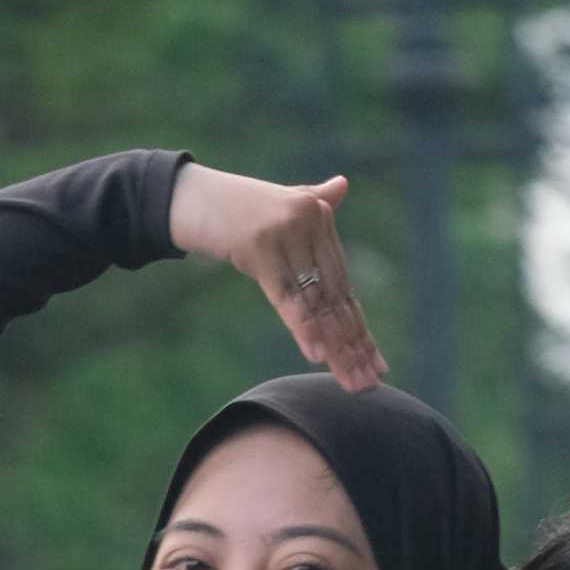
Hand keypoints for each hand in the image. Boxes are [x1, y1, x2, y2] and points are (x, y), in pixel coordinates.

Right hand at [168, 163, 386, 392]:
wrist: (193, 196)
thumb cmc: (236, 208)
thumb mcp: (280, 205)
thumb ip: (316, 200)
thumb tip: (343, 185)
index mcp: (319, 218)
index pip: (342, 286)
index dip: (359, 328)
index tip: (376, 364)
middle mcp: (309, 223)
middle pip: (333, 298)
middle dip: (352, 346)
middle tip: (368, 383)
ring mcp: (286, 234)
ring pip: (314, 302)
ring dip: (333, 346)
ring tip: (350, 380)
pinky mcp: (260, 248)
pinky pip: (286, 296)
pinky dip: (303, 326)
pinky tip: (318, 354)